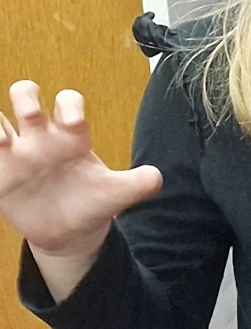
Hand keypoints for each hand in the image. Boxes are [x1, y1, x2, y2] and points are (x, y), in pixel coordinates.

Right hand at [0, 80, 161, 287]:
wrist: (70, 232)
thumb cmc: (92, 203)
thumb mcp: (116, 194)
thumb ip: (136, 184)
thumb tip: (157, 178)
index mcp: (71, 137)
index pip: (67, 103)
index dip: (69, 105)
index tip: (74, 123)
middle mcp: (41, 138)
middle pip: (26, 97)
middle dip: (26, 96)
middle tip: (32, 114)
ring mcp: (17, 153)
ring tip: (1, 137)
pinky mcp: (1, 173)